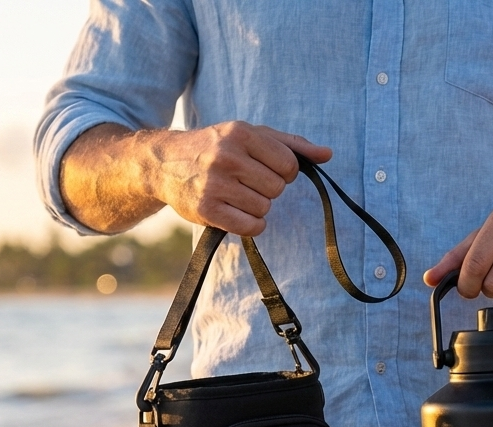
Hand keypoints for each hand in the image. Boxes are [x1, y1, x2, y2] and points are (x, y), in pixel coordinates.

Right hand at [145, 122, 331, 236]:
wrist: (165, 163)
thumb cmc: (216, 147)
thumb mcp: (251, 136)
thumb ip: (291, 144)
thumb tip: (327, 154)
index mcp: (240, 133)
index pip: (288, 164)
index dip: (285, 172)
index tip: (268, 170)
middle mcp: (226, 156)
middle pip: (277, 188)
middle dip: (268, 189)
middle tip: (248, 182)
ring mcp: (214, 184)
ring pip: (264, 208)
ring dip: (256, 207)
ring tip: (238, 195)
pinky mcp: (206, 209)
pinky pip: (250, 227)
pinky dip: (251, 225)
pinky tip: (238, 213)